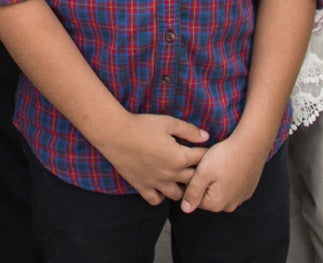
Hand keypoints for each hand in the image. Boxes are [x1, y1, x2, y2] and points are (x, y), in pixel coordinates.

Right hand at [94, 111, 209, 205]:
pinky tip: (161, 186)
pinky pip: (156, 200)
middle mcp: (171, 174)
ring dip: (181, 188)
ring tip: (180, 179)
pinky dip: (161, 195)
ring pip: (178, 194)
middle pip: (194, 180)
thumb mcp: (168, 122)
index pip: (202, 158)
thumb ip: (189, 130)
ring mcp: (157, 183)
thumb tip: (206, 136)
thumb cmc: (142, 125)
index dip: (206, 153)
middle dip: (198, 173)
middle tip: (196, 166)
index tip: (206, 150)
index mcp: (180, 157)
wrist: (116, 134)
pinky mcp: (143, 187)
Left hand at [181, 130, 268, 213]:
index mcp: (216, 204)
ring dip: (217, 181)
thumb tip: (185, 209)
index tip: (198, 169)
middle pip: (208, 197)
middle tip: (209, 166)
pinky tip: (230, 166)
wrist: (251, 145)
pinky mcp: (248, 190)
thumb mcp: (203, 173)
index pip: (195, 200)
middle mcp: (230, 206)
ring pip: (220, 192)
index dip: (192, 183)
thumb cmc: (225, 156)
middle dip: (205, 183)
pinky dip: (229, 179)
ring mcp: (241, 198)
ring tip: (220, 164)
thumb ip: (193, 193)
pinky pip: (232, 188)